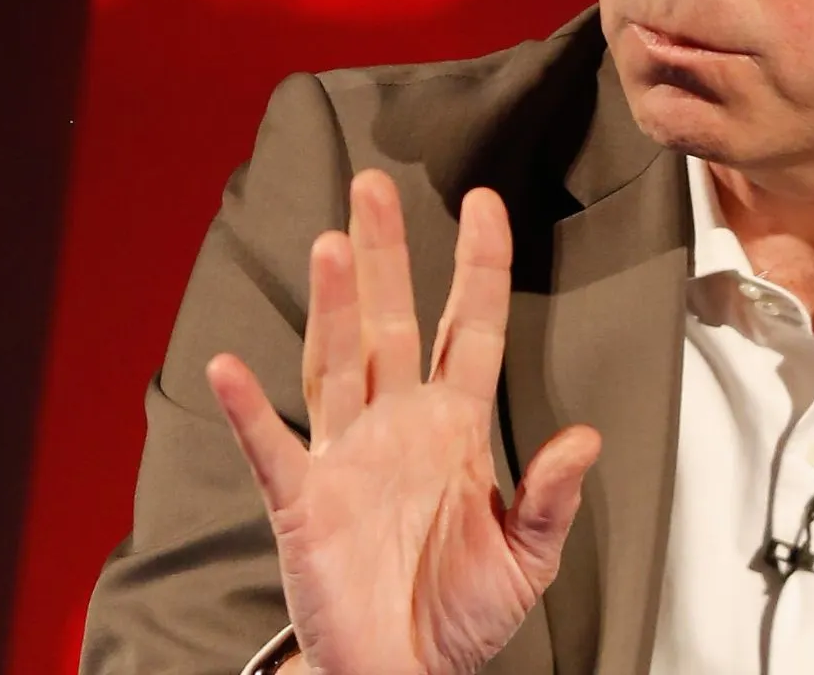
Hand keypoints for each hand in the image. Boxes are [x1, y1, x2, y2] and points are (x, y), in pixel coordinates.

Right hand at [207, 169, 600, 674]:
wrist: (406, 673)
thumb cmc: (461, 613)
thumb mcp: (528, 556)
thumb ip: (552, 495)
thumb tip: (583, 438)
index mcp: (456, 427)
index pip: (468, 327)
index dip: (478, 266)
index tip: (483, 203)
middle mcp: (398, 426)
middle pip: (391, 322)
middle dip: (387, 253)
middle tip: (374, 186)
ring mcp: (348, 458)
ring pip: (338, 363)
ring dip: (334, 307)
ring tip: (333, 246)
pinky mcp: (305, 504)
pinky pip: (274, 449)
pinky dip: (249, 411)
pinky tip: (230, 369)